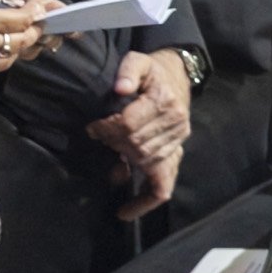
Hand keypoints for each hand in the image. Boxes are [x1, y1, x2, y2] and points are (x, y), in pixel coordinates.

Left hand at [89, 49, 191, 217]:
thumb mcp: (139, 60)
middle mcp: (175, 124)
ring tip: (109, 154)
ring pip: (145, 163)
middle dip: (112, 143)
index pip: (128, 124)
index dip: (106, 128)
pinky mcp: (175, 154)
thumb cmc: (153, 71)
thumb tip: (120, 88)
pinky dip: (145, 201)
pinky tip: (125, 212)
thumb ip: (129, 70)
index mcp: (165, 101)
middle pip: (135, 145)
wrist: (178, 77)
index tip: (93, 127)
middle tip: (97, 137)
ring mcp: (177, 142)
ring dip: (123, 162)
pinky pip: (163, 185)